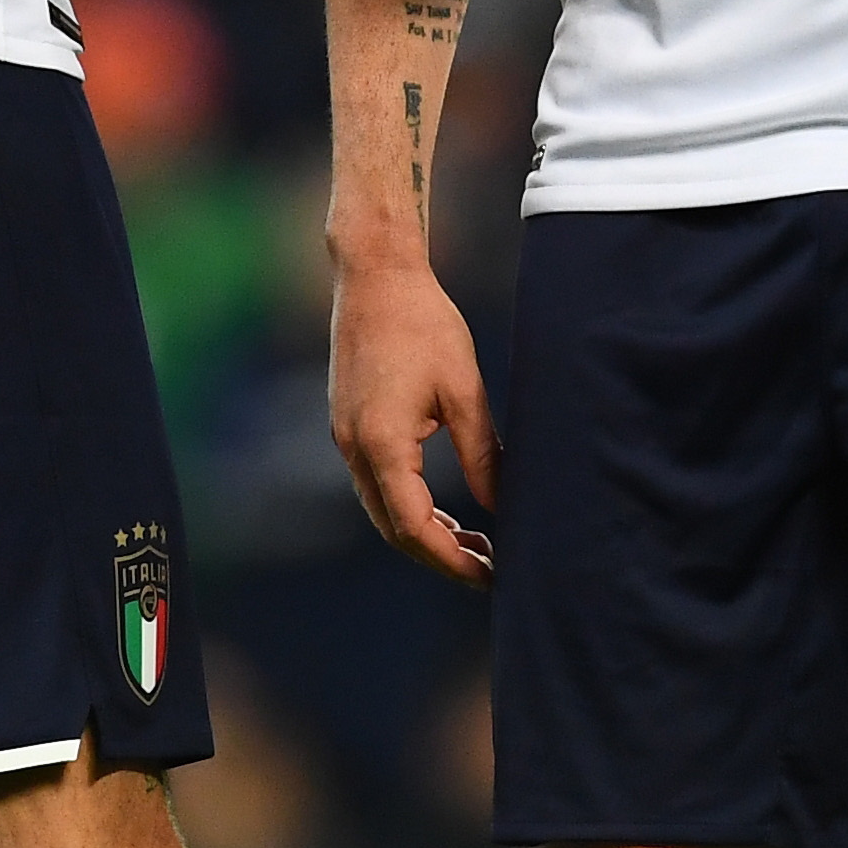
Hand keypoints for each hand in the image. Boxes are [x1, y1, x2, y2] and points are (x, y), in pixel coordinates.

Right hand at [329, 253, 497, 584]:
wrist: (375, 273)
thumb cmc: (423, 321)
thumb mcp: (464, 389)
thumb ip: (482, 454)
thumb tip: (502, 506)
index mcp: (383, 442)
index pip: (413, 528)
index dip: (451, 560)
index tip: (490, 574)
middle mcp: (354, 447)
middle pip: (392, 528)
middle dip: (440, 556)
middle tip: (489, 566)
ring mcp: (345, 436)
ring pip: (382, 508)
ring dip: (424, 532)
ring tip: (474, 542)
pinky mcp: (348, 423)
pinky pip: (376, 482)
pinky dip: (408, 504)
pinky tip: (442, 507)